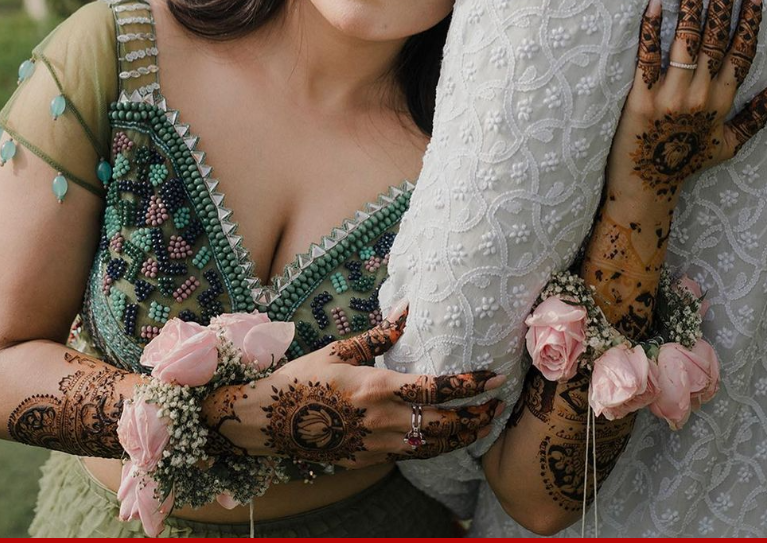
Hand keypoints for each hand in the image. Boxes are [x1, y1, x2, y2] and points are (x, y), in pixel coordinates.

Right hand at [202, 305, 504, 466]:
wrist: (267, 421)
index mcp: (377, 387)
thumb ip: (380, 334)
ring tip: (485, 424)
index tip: (495, 377)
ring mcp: (375, 444)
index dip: (470, 383)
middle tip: (499, 404)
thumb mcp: (341, 350)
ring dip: (463, 435)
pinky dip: (436, 447)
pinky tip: (449, 438)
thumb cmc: (303, 378)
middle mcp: (381, 419)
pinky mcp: (368, 459)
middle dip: (477, 415)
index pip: (436, 388)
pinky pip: (412, 454)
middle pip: (443, 422)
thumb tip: (407, 307)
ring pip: (432, 444)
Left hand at [612, 0, 766, 206]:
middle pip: (718, 37)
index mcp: (723, 101)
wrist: (647, 188)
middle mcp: (701, 94)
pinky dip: (652, 28)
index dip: (750, 18)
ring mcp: (671, 95)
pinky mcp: (640, 97)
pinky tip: (656, 1)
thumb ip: (757, 115)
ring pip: (687, 40)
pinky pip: (647, 57)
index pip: (743, 51)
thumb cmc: (687, 164)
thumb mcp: (730, 144)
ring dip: (692, 2)